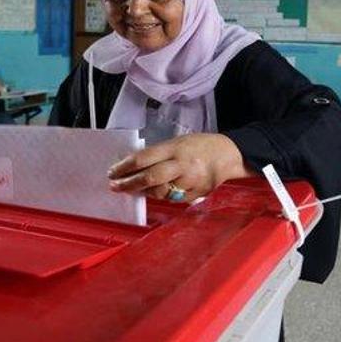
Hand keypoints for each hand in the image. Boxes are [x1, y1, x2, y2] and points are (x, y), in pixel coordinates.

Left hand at [108, 133, 254, 201]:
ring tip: (133, 189)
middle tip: (115, 186)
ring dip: (143, 192)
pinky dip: (160, 196)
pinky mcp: (194, 194)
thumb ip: (158, 154)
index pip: (144, 158)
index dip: (125, 167)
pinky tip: (153, 192)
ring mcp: (189, 181)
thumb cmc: (200, 146)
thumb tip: (134, 166)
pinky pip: (171, 199)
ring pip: (158, 192)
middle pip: (149, 178)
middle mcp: (181, 165)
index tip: (113, 172)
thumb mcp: (178, 142)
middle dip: (128, 184)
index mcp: (175, 148)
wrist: (227, 155)